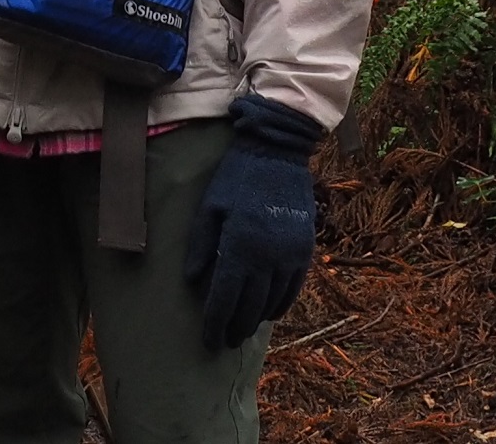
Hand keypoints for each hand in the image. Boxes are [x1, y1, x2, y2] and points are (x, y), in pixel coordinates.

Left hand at [185, 95, 321, 350]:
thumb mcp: (210, 206)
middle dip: (235, 328)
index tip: (208, 341)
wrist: (279, 153)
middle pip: (249, 307)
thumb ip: (201, 245)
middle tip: (225, 341)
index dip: (215, 324)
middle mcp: (267, 257)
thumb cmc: (237, 177)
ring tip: (243, 329)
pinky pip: (292, 289)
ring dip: (256, 320)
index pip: (224, 299)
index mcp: (239, 246)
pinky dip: (279, 305)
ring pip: (271, 302)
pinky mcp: (304, 250)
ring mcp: (289, 256)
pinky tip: (268, 313)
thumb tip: (192, 281)